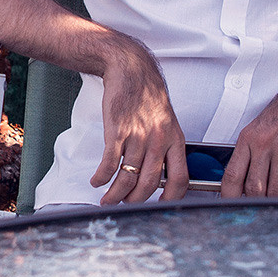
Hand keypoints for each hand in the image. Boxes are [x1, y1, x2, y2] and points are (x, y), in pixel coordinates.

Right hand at [89, 41, 188, 204]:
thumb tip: (161, 175)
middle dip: (134, 201)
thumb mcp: (168, 121)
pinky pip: (109, 163)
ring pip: (127, 178)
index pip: (180, 178)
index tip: (159, 206)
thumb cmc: (148, 96)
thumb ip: (166, 146)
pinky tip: (97, 180)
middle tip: (125, 204)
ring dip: (115, 195)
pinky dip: (101, 177)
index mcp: (175, 140)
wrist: (131, 70)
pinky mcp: (117, 131)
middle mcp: (158, 140)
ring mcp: (138, 136)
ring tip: (107, 200)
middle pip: (148, 184)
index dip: (170, 198)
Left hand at [224, 66, 277, 198]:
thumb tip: (243, 181)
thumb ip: (251, 152)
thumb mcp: (260, 127)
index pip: (231, 175)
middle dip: (253, 205)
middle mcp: (264, 144)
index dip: (228, 197)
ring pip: (275, 190)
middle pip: (253, 187)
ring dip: (275, 205)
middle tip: (255, 215)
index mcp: (249, 138)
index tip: (229, 208)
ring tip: (275, 210)